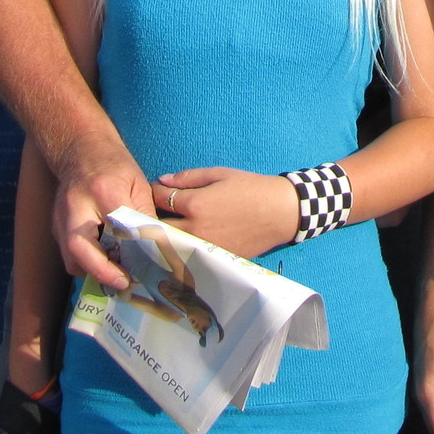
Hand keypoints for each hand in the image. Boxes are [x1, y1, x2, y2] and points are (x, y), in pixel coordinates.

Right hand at [52, 137, 152, 289]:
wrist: (80, 149)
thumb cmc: (114, 165)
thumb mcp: (138, 184)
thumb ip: (144, 216)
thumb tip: (155, 249)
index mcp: (102, 190)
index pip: (115, 229)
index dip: (128, 253)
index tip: (140, 270)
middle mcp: (76, 206)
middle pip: (80, 249)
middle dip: (101, 271)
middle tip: (123, 282)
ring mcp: (61, 217)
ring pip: (71, 258)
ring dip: (93, 272)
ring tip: (116, 277)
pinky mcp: (56, 226)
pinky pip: (68, 254)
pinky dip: (86, 264)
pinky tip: (104, 265)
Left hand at [154, 167, 298, 259]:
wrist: (278, 213)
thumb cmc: (250, 188)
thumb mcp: (219, 174)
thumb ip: (188, 178)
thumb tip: (163, 181)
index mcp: (195, 205)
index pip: (160, 199)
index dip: (155, 192)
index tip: (156, 190)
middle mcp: (194, 229)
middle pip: (159, 226)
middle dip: (154, 216)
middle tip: (156, 210)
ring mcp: (203, 248)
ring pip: (171, 244)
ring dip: (164, 234)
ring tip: (166, 226)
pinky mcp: (212, 258)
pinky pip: (188, 254)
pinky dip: (181, 247)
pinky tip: (182, 240)